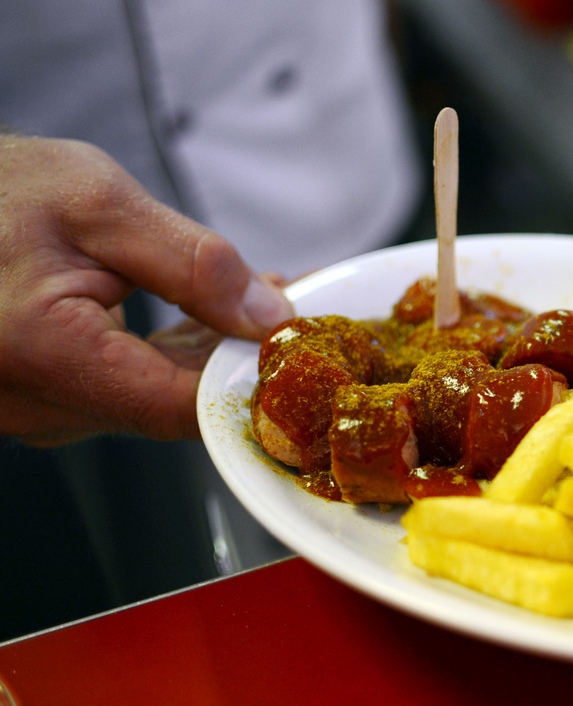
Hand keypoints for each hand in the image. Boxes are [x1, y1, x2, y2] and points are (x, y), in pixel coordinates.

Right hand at [0, 135, 293, 444]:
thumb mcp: (97, 203)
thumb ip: (191, 263)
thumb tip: (268, 316)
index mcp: (45, 358)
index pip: (187, 406)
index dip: (257, 380)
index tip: (306, 347)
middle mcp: (40, 406)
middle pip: (181, 405)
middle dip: (248, 357)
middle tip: (303, 307)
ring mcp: (44, 408)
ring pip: (162, 396)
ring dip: (220, 349)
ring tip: (271, 294)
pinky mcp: (52, 395)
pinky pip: (134, 383)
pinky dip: (181, 349)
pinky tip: (222, 312)